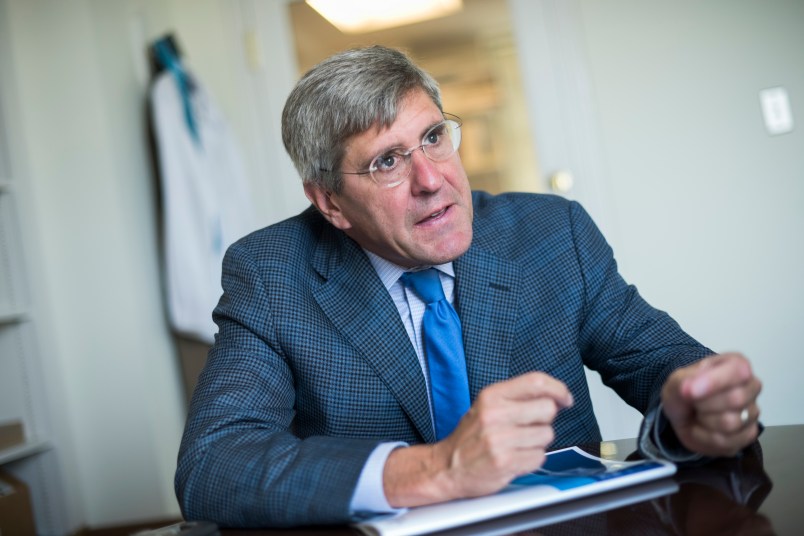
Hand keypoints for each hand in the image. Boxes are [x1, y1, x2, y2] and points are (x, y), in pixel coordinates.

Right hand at [383, 372, 572, 506]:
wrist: (446, 467)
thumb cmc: (470, 437)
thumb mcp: (487, 406)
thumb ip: (517, 398)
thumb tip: (555, 397)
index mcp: (492, 396)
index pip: (536, 382)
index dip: (558, 389)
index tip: (565, 398)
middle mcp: (495, 414)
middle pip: (547, 409)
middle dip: (545, 420)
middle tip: (529, 427)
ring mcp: (499, 439)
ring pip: (546, 435)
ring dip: (537, 442)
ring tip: (517, 445)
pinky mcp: (505, 461)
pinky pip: (539, 457)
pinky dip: (531, 459)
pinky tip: (515, 458)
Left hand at [661, 353, 761, 456]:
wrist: (683, 414)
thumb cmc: (684, 391)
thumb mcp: (676, 380)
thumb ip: (683, 381)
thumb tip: (690, 389)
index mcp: (737, 365)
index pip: (737, 371)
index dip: (714, 382)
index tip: (690, 391)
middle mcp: (752, 386)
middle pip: (736, 399)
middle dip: (704, 404)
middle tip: (694, 402)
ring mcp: (753, 412)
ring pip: (730, 423)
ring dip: (704, 421)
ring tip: (699, 414)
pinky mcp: (748, 434)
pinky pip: (728, 441)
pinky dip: (706, 437)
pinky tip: (703, 428)